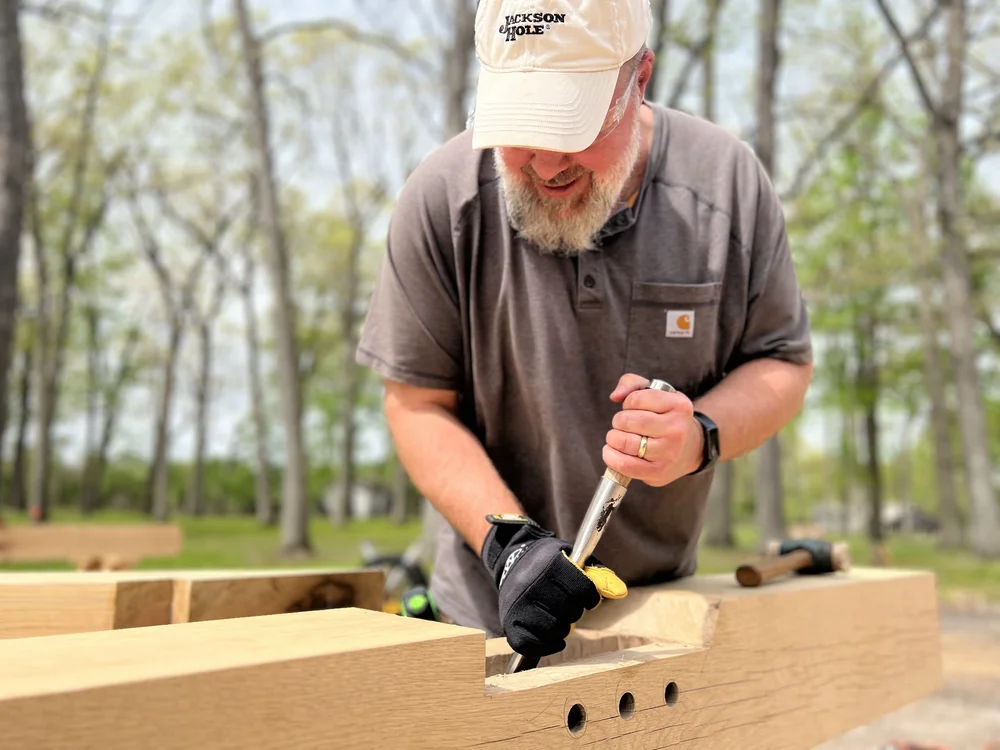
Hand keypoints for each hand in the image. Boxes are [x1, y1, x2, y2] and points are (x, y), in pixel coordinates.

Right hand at [480, 516, 626, 657]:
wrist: (513, 560)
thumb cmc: (551, 562)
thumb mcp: (575, 559)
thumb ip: (599, 575)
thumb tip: (621, 593)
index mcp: (550, 564)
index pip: (584, 589)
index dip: (591, 597)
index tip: (588, 597)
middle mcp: (531, 584)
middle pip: (570, 612)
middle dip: (575, 611)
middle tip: (568, 604)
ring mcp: (518, 605)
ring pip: (554, 630)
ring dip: (562, 628)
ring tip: (558, 616)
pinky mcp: (509, 622)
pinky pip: (530, 645)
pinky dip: (545, 645)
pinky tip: (552, 636)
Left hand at [605, 373, 703, 486]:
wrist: (689, 449)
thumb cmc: (665, 418)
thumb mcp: (656, 394)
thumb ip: (632, 384)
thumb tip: (615, 396)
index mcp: (678, 405)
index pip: (635, 399)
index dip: (627, 403)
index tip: (632, 408)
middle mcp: (677, 429)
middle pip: (627, 421)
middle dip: (618, 421)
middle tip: (622, 425)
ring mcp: (669, 452)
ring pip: (625, 442)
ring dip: (613, 439)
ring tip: (617, 438)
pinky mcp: (659, 471)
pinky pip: (625, 465)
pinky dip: (611, 457)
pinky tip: (611, 452)